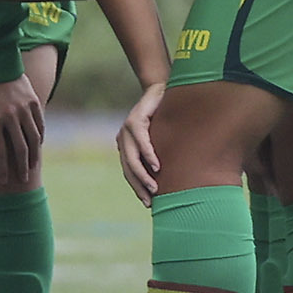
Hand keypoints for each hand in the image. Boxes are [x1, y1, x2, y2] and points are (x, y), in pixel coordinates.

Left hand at [0, 74, 44, 185]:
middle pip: (19, 149)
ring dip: (33, 156)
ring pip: (33, 138)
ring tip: (31, 168)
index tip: (3, 181)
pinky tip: (37, 147)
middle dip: (21, 168)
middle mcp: (10, 116)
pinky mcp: (32, 101)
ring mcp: (24, 108)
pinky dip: (39, 137)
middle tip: (21, 181)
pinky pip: (39, 124)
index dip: (1, 169)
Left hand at [117, 82, 165, 202]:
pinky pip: (141, 141)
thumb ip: (158, 155)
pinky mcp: (135, 120)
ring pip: (133, 158)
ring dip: (144, 175)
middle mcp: (123, 140)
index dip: (137, 188)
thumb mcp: (161, 139)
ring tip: (155, 188)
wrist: (162, 90)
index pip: (129, 172)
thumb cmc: (165, 117)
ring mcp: (126, 130)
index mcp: (127, 147)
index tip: (148, 203)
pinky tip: (156, 166)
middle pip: (128, 169)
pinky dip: (149, 155)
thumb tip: (170, 179)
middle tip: (151, 201)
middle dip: (140, 187)